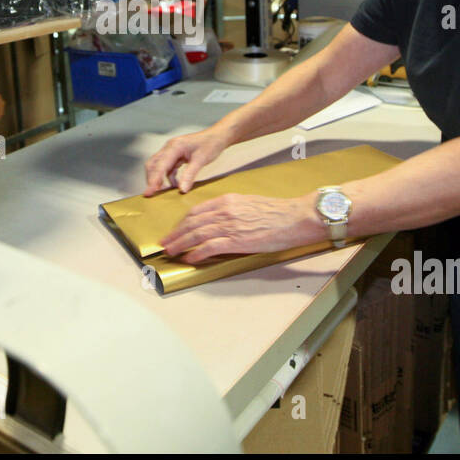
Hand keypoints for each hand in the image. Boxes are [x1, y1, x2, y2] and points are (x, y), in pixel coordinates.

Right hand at [143, 127, 233, 195]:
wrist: (218, 136)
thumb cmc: (211, 144)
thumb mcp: (201, 160)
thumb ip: (190, 175)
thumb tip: (181, 190)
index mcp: (174, 147)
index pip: (160, 166)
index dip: (153, 180)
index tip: (148, 192)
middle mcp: (170, 148)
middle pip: (153, 164)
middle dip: (151, 179)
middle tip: (151, 194)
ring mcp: (172, 151)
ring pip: (158, 166)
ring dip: (158, 179)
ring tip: (161, 192)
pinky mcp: (176, 156)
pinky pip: (167, 168)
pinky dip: (168, 177)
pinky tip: (173, 185)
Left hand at [160, 193, 323, 263]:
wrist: (294, 217)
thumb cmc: (277, 212)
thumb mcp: (249, 204)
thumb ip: (232, 210)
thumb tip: (218, 221)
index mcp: (227, 200)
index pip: (196, 211)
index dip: (182, 222)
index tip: (175, 230)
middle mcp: (225, 210)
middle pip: (191, 222)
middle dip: (175, 234)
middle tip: (165, 242)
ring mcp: (230, 225)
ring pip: (196, 234)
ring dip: (180, 244)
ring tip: (171, 252)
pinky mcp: (237, 240)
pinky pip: (210, 247)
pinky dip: (196, 253)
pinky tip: (190, 259)